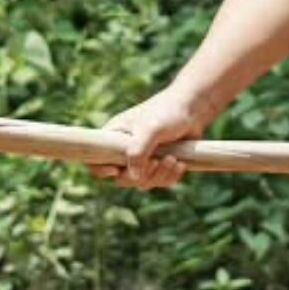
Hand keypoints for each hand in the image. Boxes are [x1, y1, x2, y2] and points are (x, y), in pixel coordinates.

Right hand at [92, 87, 218, 189]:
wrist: (193, 108)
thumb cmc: (168, 112)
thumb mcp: (150, 129)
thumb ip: (138, 152)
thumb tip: (134, 177)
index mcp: (114, 137)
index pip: (95, 161)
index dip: (100, 170)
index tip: (116, 169)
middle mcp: (125, 150)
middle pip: (122, 178)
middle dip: (141, 175)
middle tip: (156, 161)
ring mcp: (143, 158)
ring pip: (143, 182)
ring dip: (159, 175)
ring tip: (173, 159)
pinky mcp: (159, 163)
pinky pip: (160, 181)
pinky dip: (170, 176)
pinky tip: (180, 164)